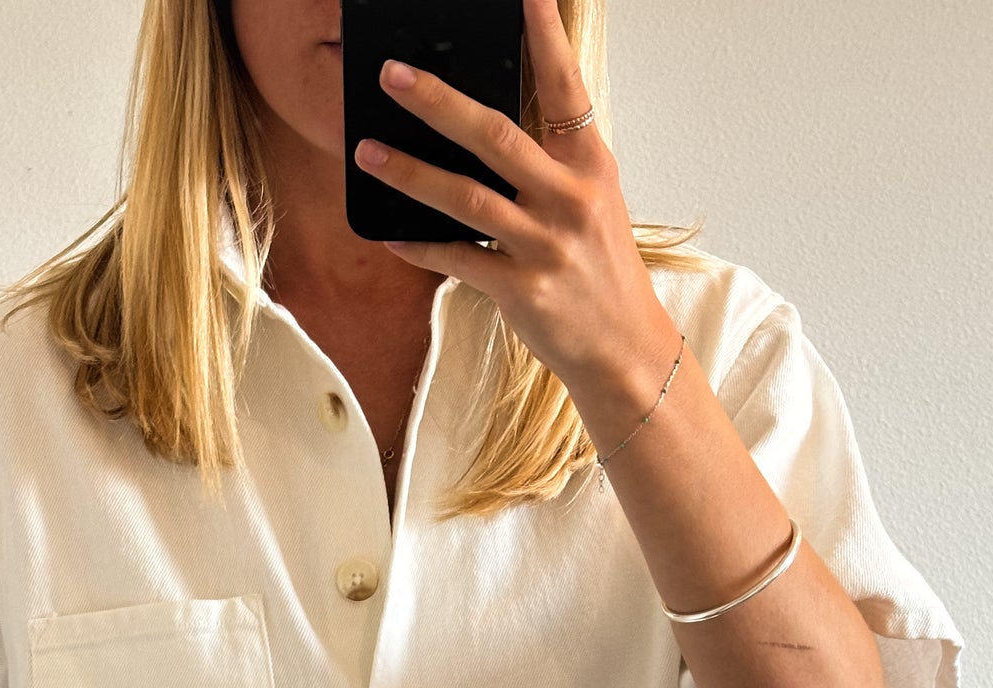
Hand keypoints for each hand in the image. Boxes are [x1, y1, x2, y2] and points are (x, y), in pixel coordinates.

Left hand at [352, 0, 675, 398]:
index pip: (565, 87)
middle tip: (393, 77)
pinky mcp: (523, 289)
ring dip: (411, 174)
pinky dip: (421, 247)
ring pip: (466, 198)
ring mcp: (545, 245)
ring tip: (368, 153)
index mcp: (590, 165)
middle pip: (495, 136)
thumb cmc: (601, 272)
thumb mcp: (592, 203)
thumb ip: (549, 163)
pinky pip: (459, 260)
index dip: (543, 36)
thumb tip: (485, 129)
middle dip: (438, 103)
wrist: (624, 348)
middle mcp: (569, 199)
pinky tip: (390, 234)